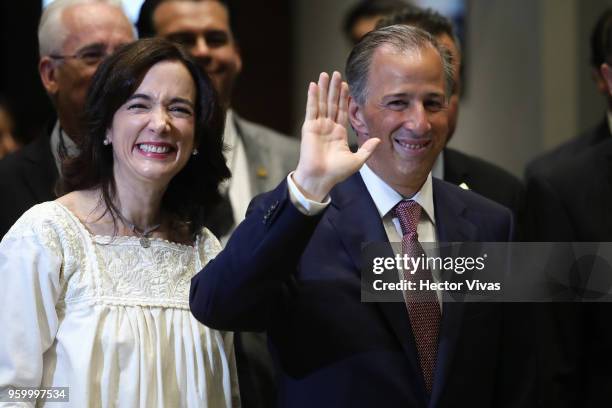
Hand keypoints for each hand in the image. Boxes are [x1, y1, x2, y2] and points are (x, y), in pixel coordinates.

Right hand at [293, 71, 379, 200]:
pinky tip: (313, 85)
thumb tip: (378, 140)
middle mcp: (328, 128)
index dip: (344, 98)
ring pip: (322, 103)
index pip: (342, 111)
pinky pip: (311, 109)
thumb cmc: (337, 173)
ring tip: (325, 74)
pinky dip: (312, 97)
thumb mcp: (357, 160)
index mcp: (339, 134)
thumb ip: (367, 149)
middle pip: (332, 103)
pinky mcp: (309, 127)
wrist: (321, 178)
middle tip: (336, 73)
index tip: (346, 85)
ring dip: (323, 89)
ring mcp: (318, 126)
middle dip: (334, 88)